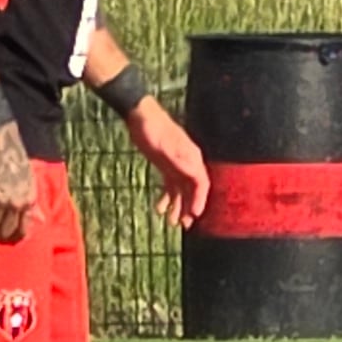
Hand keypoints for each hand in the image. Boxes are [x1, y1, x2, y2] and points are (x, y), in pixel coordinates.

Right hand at [0, 122, 35, 243]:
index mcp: (29, 200)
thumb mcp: (30, 181)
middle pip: (2, 232)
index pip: (21, 231)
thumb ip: (32, 203)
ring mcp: (1, 199)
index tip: (0, 239)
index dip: (10, 239)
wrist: (0, 140)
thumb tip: (41, 220)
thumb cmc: (15, 158)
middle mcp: (16, 203)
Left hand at [128, 97, 209, 227]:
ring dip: (178, 207)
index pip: (201, 183)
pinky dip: (167, 199)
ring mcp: (177, 165)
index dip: (200, 200)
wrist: (140, 116)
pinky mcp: (166, 166)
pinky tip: (160, 209)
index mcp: (191, 157)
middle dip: (190, 208)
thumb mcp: (164, 145)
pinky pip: (170, 186)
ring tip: (172, 222)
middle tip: (184, 225)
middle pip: (193, 190)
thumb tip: (193, 174)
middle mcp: (187, 163)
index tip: (196, 215)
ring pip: (182, 191)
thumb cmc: (153, 128)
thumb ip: (178, 159)